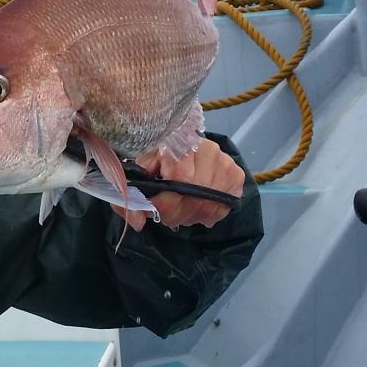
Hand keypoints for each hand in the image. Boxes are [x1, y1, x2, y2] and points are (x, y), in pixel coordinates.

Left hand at [113, 141, 245, 232]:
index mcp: (179, 143)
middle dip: (176, 214)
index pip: (181, 180)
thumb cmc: (156, 163)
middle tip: (166, 216)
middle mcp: (208, 149)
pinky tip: (196, 209)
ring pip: (209, 205)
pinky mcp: (236, 176)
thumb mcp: (138, 176)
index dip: (166, 202)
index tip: (154, 209)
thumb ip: (129, 199)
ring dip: (190, 216)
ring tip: (180, 212)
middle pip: (196, 196)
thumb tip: (137, 223)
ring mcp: (225, 162)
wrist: (180, 149)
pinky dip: (207, 215)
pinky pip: (223, 207)